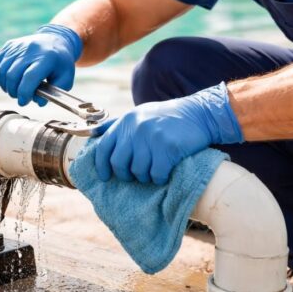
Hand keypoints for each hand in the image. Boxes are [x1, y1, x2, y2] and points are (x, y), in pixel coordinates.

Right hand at [0, 24, 82, 105]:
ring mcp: (18, 46)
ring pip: (2, 70)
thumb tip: (38, 102)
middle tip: (20, 97)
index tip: (24, 101)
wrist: (55, 38)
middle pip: (12, 75)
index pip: (30, 77)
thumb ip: (54, 92)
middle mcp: (31, 49)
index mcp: (47, 57)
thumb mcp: (66, 77)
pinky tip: (6, 81)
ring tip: (14, 89)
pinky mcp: (9, 45)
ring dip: (5, 85)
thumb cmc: (60, 62)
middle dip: (13, 92)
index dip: (24, 93)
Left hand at [94, 83, 243, 184]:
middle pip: (119, 163)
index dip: (101, 166)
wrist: (199, 114)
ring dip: (145, 177)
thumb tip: (93, 133)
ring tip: (153, 171)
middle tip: (135, 176)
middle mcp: (136, 128)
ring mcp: (151, 137)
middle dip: (125, 174)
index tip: (105, 177)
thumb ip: (118, 125)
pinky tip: (165, 172)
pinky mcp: (168, 147)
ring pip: (138, 171)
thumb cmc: (167, 118)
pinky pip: (156, 174)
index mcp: (126, 121)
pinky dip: (160, 178)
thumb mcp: (140, 114)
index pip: (104, 148)